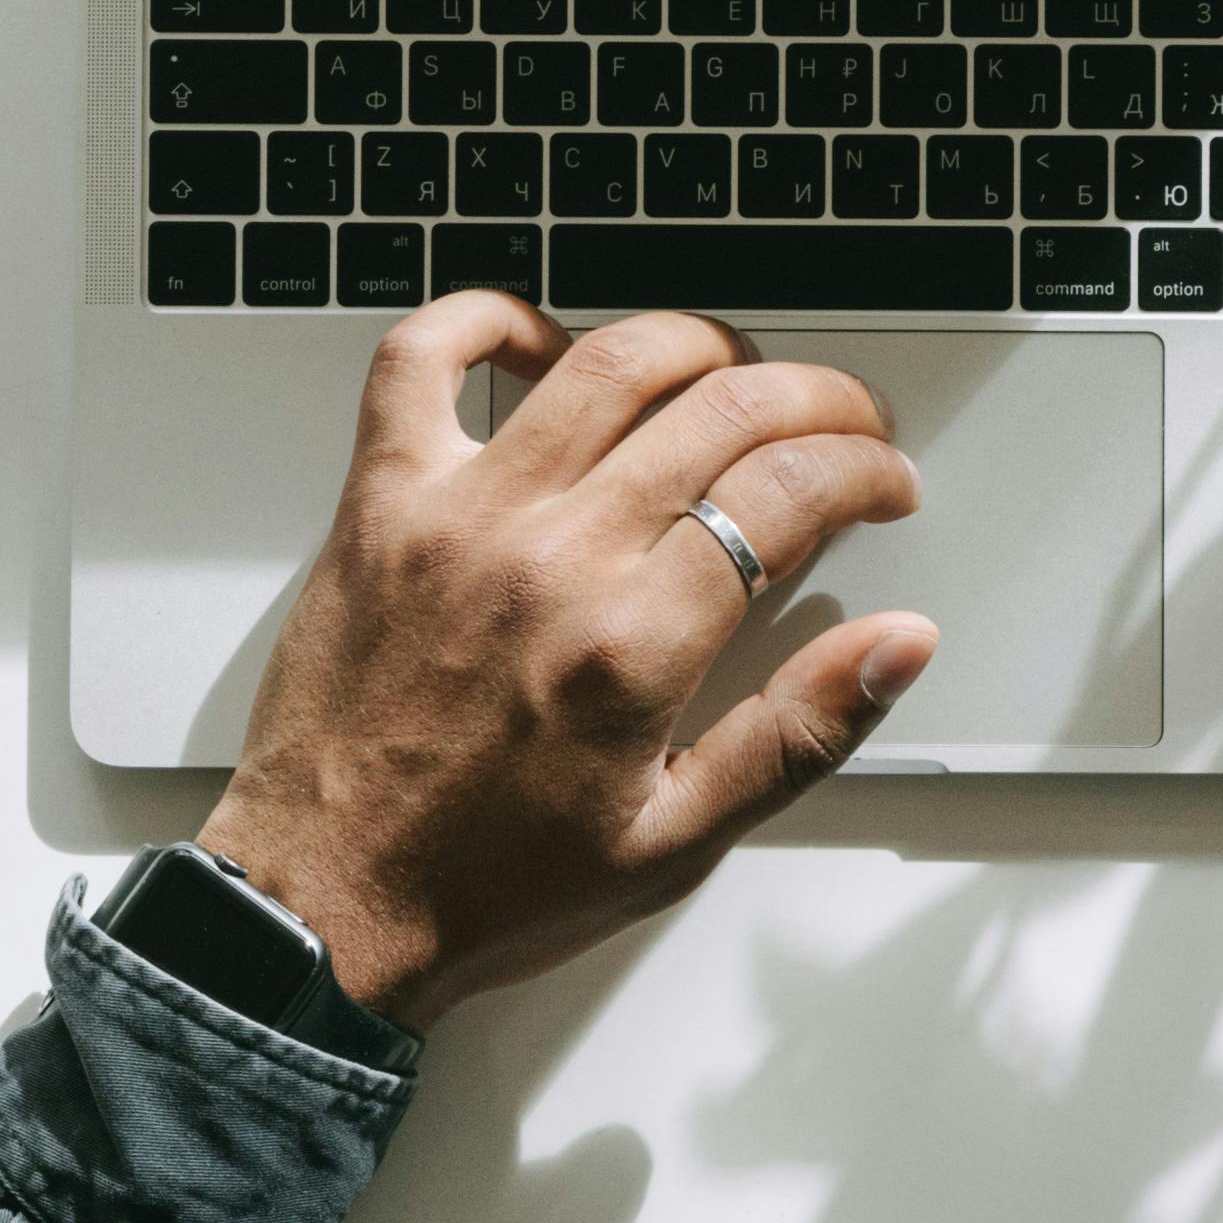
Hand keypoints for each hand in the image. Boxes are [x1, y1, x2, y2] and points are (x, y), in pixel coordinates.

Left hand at [206, 296, 935, 1020]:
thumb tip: (896, 646)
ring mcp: (456, 518)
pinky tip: (542, 343)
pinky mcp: (379, 506)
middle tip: (838, 425)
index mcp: (630, 646)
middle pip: (718, 407)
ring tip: (728, 375)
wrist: (326, 901)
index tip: (883, 483)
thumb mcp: (675, 841)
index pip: (787, 492)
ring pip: (601, 361)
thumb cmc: (487, 884)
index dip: (864, 468)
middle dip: (813, 398)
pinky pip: (422, 360)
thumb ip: (797, 734)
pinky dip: (487, 321)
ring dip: (691, 345)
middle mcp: (547, 559)